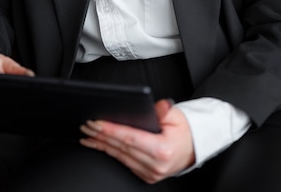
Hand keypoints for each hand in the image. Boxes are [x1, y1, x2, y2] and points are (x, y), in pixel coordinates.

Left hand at [80, 99, 194, 183]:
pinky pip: (124, 163)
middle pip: (122, 148)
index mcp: (162, 149)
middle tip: (86, 125)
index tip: (96, 123)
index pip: (130, 138)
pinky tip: (100, 145)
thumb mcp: (175, 114)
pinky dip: (111, 152)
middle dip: (101, 135)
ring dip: (102, 145)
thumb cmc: (184, 130)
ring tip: (88, 135)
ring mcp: (150, 173)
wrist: (194, 147)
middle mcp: (156, 165)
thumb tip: (149, 104)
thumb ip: (160, 109)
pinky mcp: (146, 176)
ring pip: (120, 157)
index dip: (111, 130)